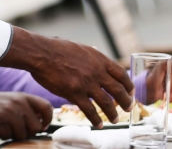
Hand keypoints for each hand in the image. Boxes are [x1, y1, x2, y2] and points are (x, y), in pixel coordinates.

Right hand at [0, 93, 53, 140]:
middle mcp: (17, 102)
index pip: (46, 106)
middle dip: (27, 132)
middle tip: (16, 127)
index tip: (42, 126)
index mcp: (22, 96)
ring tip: (4, 125)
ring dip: (14, 134)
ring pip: (23, 135)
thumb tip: (43, 123)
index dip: (48, 119)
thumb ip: (27, 108)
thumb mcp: (12, 100)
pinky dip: (3, 136)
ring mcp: (8, 112)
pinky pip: (8, 137)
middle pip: (36, 127)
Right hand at [3, 29, 132, 127]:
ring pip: (106, 103)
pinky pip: (89, 110)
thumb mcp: (80, 47)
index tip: (131, 92)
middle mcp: (96, 71)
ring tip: (115, 120)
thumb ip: (91, 55)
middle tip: (128, 108)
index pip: (121, 74)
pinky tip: (98, 124)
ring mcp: (86, 83)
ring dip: (112, 113)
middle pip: (118, 90)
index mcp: (99, 59)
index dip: (128, 85)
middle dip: (126, 101)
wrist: (41, 53)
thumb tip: (97, 53)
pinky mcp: (74, 93)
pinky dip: (96, 119)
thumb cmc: (56, 48)